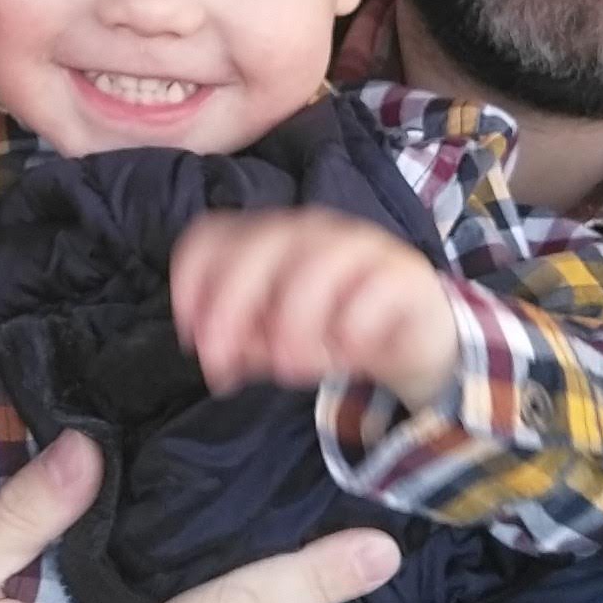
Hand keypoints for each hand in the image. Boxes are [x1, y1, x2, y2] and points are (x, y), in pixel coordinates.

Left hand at [172, 209, 460, 409]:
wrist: (412, 337)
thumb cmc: (330, 329)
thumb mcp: (274, 342)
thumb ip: (243, 341)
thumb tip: (217, 353)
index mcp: (267, 239)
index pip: (213, 236)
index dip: (191, 283)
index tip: (190, 338)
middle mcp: (308, 231)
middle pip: (258, 246)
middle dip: (231, 306)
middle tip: (222, 364)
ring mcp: (357, 246)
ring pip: (315, 266)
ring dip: (293, 323)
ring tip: (290, 371)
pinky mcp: (402, 273)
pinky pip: (373, 291)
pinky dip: (352, 327)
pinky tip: (347, 353)